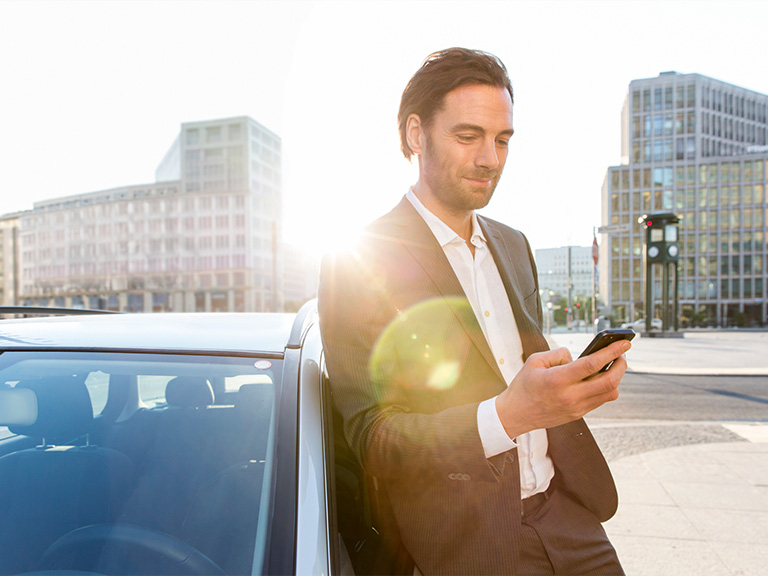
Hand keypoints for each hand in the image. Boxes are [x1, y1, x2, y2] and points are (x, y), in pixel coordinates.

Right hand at [494, 340, 630, 437]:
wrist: (515, 414)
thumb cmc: (523, 385)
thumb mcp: (534, 361)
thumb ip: (558, 354)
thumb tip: (576, 356)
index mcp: (558, 380)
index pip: (593, 364)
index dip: (612, 351)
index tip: (624, 343)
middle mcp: (570, 396)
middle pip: (609, 381)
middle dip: (621, 365)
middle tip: (622, 354)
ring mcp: (576, 408)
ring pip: (610, 393)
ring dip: (616, 378)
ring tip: (614, 366)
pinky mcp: (578, 414)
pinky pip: (601, 401)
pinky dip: (607, 388)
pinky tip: (601, 378)